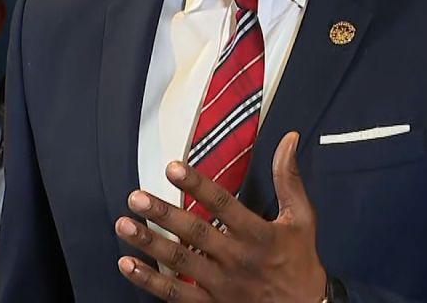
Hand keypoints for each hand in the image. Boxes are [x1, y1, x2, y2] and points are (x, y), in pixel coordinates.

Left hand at [115, 131, 326, 300]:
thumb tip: (287, 140)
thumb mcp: (302, 219)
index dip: (196, 185)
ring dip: (149, 243)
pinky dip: (149, 281)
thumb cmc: (301, 262)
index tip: (172, 168)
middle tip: (136, 198)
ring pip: (179, 262)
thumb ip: (289, 179)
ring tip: (124, 225)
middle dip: (163, 214)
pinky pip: (175, 294)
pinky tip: (128, 265)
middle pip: (194, 232)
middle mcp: (236, 259)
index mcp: (257, 234)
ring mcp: (221, 285)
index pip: (222, 204)